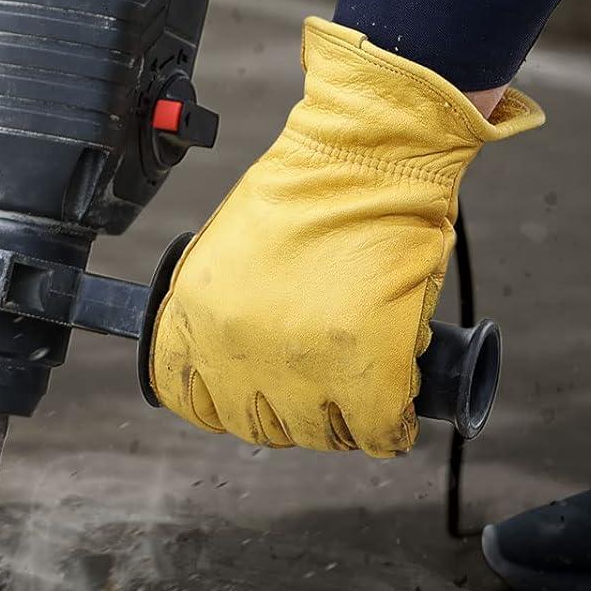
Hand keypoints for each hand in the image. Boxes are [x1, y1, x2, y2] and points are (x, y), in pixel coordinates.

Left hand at [149, 19, 543, 457]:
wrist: (368, 154)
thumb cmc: (311, 185)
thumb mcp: (232, 247)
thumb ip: (228, 305)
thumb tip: (243, 355)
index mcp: (196, 315)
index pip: (191, 400)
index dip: (228, 400)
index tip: (256, 391)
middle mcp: (238, 351)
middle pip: (260, 426)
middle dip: (292, 409)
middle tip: (323, 381)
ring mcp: (304, 367)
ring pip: (322, 435)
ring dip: (344, 418)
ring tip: (363, 380)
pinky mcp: (370, 373)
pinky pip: (380, 432)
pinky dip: (394, 424)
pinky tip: (398, 398)